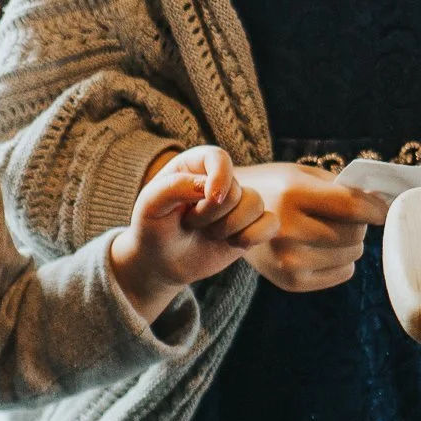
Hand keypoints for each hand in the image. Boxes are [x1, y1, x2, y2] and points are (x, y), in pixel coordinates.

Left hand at [110, 146, 274, 321]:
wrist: (160, 262)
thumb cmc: (153, 228)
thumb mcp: (150, 206)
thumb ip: (172, 188)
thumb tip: (206, 186)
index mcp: (195, 165)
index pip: (219, 158)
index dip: (219, 177)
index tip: (208, 198)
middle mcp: (221, 180)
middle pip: (236, 190)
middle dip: (211, 214)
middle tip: (189, 223)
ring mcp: (238, 203)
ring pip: (256, 204)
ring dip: (229, 227)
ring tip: (208, 233)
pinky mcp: (251, 225)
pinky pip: (271, 224)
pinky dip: (254, 236)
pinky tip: (233, 243)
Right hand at [231, 162, 386, 292]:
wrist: (232, 217)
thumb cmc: (277, 189)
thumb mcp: (302, 174)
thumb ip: (341, 187)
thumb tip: (383, 207)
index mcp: (292, 195)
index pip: (351, 207)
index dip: (376, 209)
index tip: (384, 210)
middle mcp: (288, 229)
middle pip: (354, 233)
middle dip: (359, 223)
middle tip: (346, 216)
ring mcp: (287, 259)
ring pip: (352, 254)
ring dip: (351, 242)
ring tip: (329, 230)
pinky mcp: (290, 281)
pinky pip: (343, 273)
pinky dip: (342, 260)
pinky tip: (322, 248)